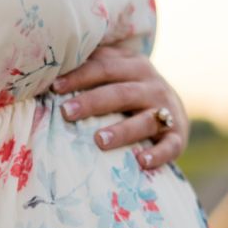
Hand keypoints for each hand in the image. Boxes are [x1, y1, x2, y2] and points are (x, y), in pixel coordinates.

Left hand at [51, 44, 189, 170]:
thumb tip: (49, 65)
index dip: (80, 76)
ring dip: (122, 131)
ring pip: (146, 120)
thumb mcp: (117, 74)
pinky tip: (141, 161)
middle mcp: (153, 87)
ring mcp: (167, 113)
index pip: (104, 69)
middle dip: (93, 102)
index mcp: (135, 67)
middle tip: (67, 113)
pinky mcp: (178, 138)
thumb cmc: (131, 92)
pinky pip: (170, 146)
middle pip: (121, 93)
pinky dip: (158, 154)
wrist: (175, 111)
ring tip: (99, 141)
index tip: (54, 88)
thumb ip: (93, 67)